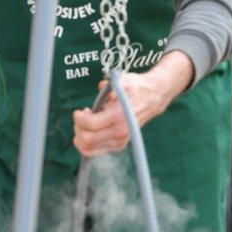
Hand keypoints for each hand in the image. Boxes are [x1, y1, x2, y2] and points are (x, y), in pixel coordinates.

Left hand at [72, 51, 194, 156]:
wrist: (152, 98)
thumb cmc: (136, 88)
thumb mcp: (124, 81)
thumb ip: (111, 84)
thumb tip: (102, 86)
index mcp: (120, 115)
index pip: (91, 124)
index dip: (80, 118)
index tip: (79, 111)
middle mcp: (120, 132)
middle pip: (88, 139)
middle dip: (79, 127)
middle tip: (81, 117)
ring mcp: (120, 141)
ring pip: (89, 148)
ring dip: (81, 136)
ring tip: (85, 124)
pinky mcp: (119, 145)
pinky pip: (95, 151)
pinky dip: (86, 143)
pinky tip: (90, 131)